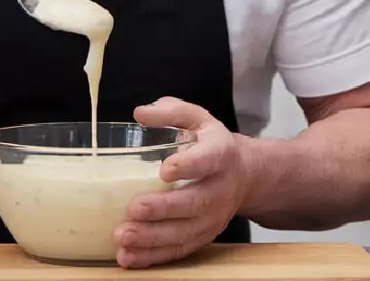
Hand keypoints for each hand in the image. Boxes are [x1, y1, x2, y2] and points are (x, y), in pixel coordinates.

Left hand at [113, 97, 249, 268]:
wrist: (245, 175)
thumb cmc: (210, 144)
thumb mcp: (197, 119)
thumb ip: (171, 112)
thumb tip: (140, 113)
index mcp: (220, 154)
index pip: (207, 160)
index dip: (188, 165)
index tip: (165, 169)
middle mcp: (220, 189)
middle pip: (195, 203)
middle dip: (163, 208)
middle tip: (135, 208)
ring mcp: (213, 218)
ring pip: (185, 233)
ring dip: (153, 238)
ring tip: (124, 237)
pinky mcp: (203, 236)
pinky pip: (179, 250)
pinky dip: (153, 256)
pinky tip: (128, 257)